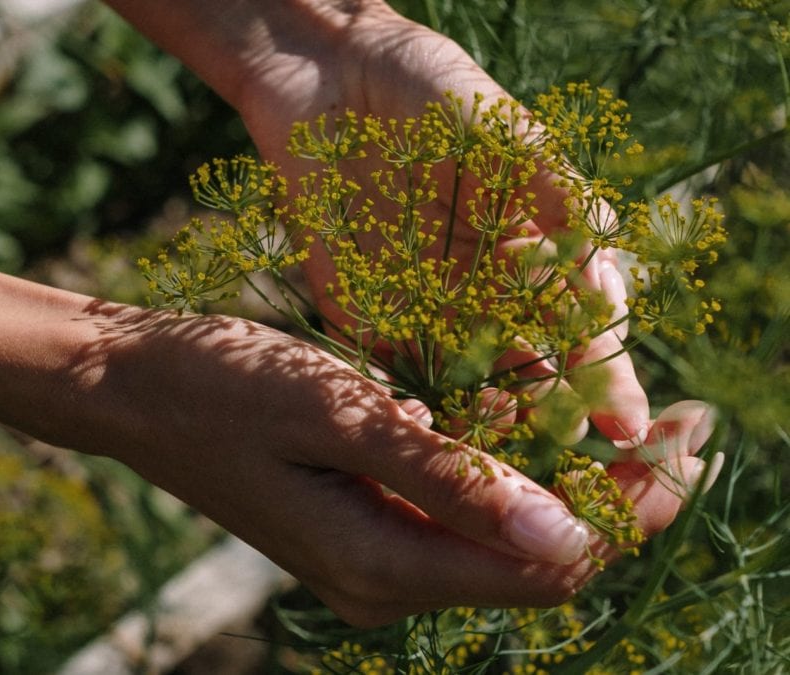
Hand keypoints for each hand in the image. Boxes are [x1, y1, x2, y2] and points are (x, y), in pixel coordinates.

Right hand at [57, 302, 715, 625]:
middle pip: (540, 560)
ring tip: (624, 418)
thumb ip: (449, 479)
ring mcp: (373, 560)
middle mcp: (386, 581)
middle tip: (686, 422)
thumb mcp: (337, 416)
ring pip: (506, 537)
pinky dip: (508, 474)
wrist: (131, 389)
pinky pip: (461, 516)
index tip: (696, 440)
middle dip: (621, 497)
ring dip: (570, 483)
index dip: (634, 508)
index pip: (550, 563)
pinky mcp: (363, 527)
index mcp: (382, 563)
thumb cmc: (220, 386)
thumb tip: (569, 536)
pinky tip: (529, 420)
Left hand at [233, 2, 648, 444]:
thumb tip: (607, 260)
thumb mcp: (505, 131)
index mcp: (533, 252)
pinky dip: (412, 408)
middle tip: (569, 450)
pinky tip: (432, 438)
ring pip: (466, 384)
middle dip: (552, 413)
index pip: (581, 327)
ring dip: (488, 421)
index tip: (627, 424)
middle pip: (530, 369)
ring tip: (506, 456)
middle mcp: (485, 291)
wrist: (329, 80)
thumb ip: (555, 193)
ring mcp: (424, 309)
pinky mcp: (362, 315)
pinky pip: (391, 373)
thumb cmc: (431, 91)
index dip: (606, 374)